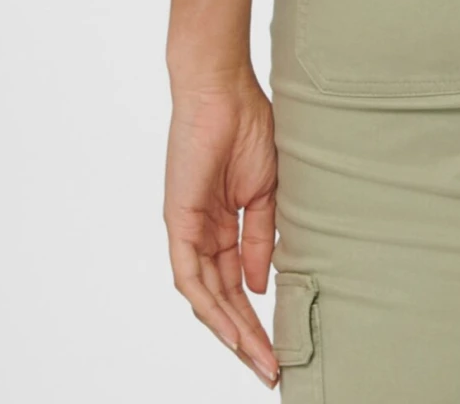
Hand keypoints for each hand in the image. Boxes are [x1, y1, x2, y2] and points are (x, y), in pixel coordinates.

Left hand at [165, 71, 279, 386]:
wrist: (223, 90)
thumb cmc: (247, 125)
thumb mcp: (266, 191)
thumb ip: (260, 239)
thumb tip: (259, 286)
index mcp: (224, 225)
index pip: (239, 285)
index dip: (259, 318)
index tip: (280, 347)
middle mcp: (203, 234)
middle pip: (223, 300)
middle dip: (247, 337)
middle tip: (270, 368)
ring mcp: (189, 231)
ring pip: (206, 297)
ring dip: (232, 331)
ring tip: (258, 358)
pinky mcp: (179, 223)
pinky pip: (190, 277)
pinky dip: (209, 305)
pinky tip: (230, 328)